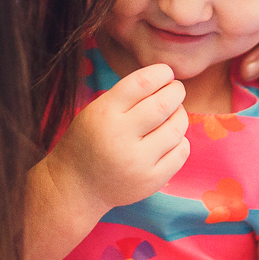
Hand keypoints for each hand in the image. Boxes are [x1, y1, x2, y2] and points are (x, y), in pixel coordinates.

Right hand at [47, 64, 189, 214]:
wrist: (77, 187)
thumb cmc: (89, 141)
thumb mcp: (96, 111)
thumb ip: (126, 96)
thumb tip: (167, 78)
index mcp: (104, 114)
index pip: (141, 83)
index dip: (160, 73)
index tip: (167, 72)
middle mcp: (121, 137)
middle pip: (163, 104)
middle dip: (176, 91)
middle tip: (176, 89)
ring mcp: (137, 162)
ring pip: (176, 128)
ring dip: (180, 114)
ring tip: (173, 113)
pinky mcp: (151, 181)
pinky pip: (181, 152)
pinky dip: (181, 140)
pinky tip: (170, 138)